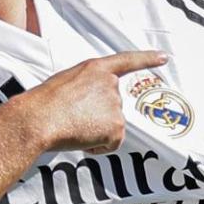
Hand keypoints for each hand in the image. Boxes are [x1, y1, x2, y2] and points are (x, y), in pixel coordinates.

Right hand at [9, 51, 168, 153]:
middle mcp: (110, 84)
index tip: (163, 57)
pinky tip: (81, 138)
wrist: (40, 119)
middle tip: (74, 117)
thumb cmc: (44, 102)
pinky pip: (111, 143)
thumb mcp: (65, 81)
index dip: (147, 59)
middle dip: (96, 115)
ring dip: (95, 130)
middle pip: (112, 105)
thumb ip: (84, 86)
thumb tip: (86, 105)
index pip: (127, 61)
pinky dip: (98, 146)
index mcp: (95, 69)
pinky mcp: (117, 127)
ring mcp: (115, 105)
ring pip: (110, 125)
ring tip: (74, 126)